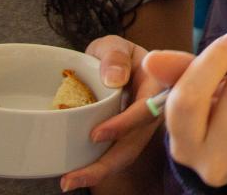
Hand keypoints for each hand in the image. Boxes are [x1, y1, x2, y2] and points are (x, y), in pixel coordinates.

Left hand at [59, 35, 165, 191]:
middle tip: (73, 177)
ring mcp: (139, 129)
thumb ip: (114, 55)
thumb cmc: (114, 54)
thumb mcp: (113, 45)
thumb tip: (115, 78)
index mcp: (157, 85)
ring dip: (99, 172)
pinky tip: (74, 176)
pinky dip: (97, 168)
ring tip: (68, 182)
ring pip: (126, 154)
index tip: (96, 135)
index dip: (126, 124)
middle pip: (136, 142)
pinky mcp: (126, 139)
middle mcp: (153, 112)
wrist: (112, 65)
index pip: (147, 108)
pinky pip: (116, 156)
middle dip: (107, 163)